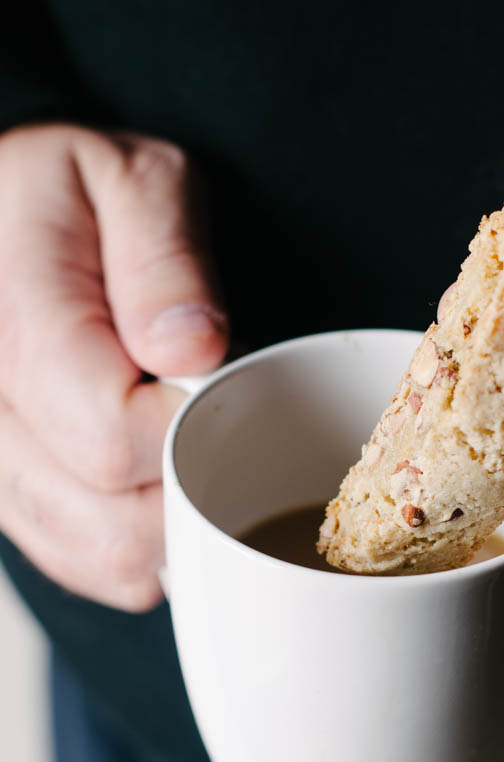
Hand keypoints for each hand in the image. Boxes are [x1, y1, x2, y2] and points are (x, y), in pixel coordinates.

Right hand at [0, 125, 227, 609]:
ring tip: (178, 445)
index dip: (189, 426)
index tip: (208, 381)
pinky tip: (149, 483)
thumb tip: (189, 350)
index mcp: (11, 327)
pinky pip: (85, 563)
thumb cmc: (74, 196)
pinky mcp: (9, 496)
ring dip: (169, 524)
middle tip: (205, 416)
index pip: (112, 437)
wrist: (11, 219)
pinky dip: (137, 545)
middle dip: (188, 484)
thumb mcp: (134, 180)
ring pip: (102, 560)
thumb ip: (163, 256)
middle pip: (112, 523)